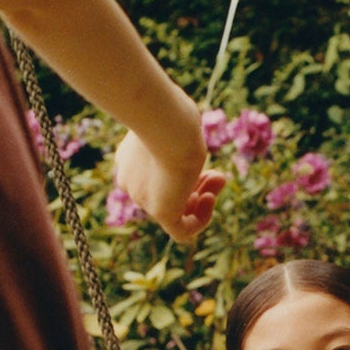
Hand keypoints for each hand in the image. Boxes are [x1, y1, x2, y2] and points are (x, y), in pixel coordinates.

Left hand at [112, 129, 222, 244]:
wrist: (167, 125)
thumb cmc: (172, 117)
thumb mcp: (173, 122)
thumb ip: (176, 128)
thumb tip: (184, 121)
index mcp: (130, 160)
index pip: (157, 175)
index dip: (181, 169)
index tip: (198, 155)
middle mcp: (133, 181)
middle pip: (167, 192)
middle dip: (196, 184)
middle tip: (217, 174)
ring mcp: (144, 198)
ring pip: (176, 209)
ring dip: (203, 196)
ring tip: (219, 180)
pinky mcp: (160, 212)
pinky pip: (180, 231)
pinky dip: (200, 220)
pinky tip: (211, 199)